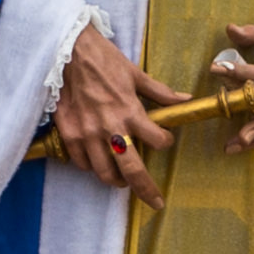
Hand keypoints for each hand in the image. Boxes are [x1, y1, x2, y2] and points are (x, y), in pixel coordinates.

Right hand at [51, 23, 180, 202]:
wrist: (68, 51)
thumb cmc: (103, 60)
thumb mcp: (135, 74)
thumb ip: (160, 92)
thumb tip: (184, 99)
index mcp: (130, 111)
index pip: (157, 140)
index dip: (165, 142)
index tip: (164, 140)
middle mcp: (110, 128)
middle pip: (132, 171)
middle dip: (146, 190)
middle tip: (155, 201)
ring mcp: (87, 134)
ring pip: (104, 173)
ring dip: (116, 180)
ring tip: (122, 179)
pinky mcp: (69, 134)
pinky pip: (81, 163)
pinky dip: (91, 167)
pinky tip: (96, 161)